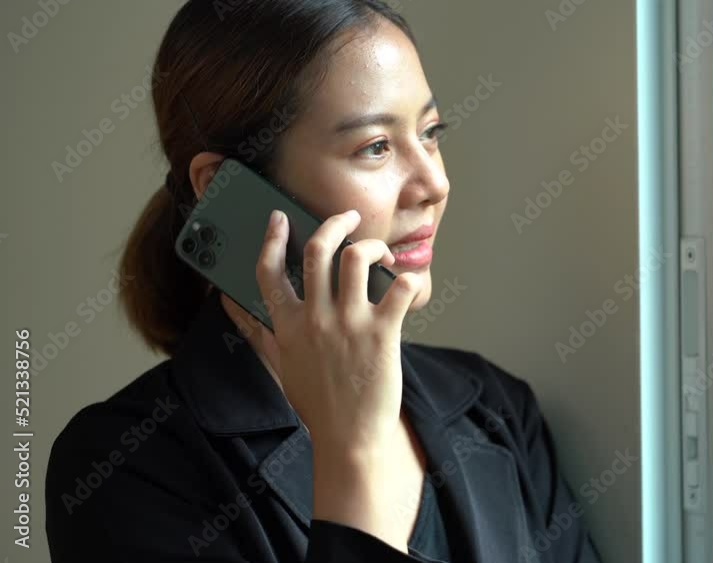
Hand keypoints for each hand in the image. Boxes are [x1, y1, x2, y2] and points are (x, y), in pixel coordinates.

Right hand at [253, 208, 422, 457]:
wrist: (350, 439)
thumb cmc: (317, 403)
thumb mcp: (279, 364)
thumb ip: (257, 331)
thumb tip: (231, 304)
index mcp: (287, 325)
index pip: (268, 271)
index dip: (272, 238)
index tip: (279, 218)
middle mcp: (315, 320)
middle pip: (318, 251)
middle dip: (334, 223)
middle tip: (350, 217)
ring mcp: (349, 325)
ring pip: (355, 259)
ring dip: (372, 246)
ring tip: (382, 254)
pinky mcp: (382, 334)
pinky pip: (399, 290)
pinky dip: (409, 279)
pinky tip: (408, 284)